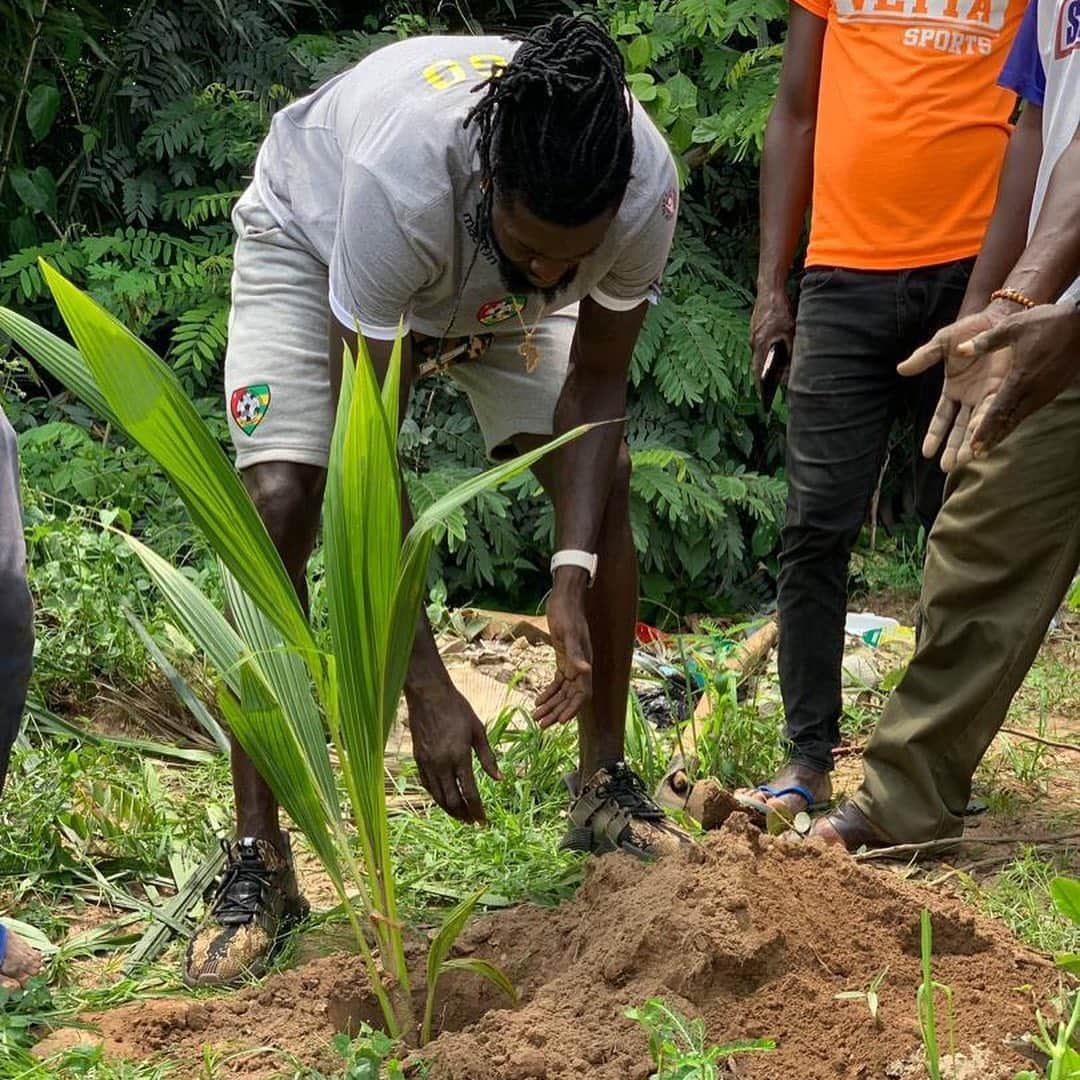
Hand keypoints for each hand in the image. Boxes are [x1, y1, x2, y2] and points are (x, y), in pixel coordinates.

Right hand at [408, 681, 500, 823]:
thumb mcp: (478, 731)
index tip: (484, 821)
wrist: (429, 695)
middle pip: (452, 800)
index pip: (470, 793)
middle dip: (464, 815)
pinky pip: (427, 786)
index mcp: (459, 756)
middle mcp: (441, 764)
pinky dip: (437, 797)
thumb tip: (501, 779)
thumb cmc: (458, 709)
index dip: (478, 810)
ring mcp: (427, 763)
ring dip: (450, 810)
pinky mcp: (418, 759)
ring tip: (461, 817)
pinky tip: (444, 800)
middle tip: (473, 822)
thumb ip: (488, 757)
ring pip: (438, 796)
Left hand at [535, 574, 592, 728]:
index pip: (582, 694)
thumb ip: (576, 654)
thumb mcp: (568, 633)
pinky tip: (538, 700)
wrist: (565, 598)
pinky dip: (549, 692)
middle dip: (557, 712)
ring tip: (537, 717)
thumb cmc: (567, 614)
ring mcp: (572, 664)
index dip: (572, 708)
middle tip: (542, 725)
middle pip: (570, 697)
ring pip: (563, 692)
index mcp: (584, 664)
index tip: (560, 721)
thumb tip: (585, 670)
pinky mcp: (564, 659)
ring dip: (551, 705)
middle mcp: (580, 667)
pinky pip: (558, 682)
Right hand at [749, 287, 794, 393]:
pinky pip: (758, 345)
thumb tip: (791, 363)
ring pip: (758, 354)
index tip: (762, 395)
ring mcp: (753, 334)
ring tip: (773, 372)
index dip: (760, 384)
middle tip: (767, 388)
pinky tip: (772, 353)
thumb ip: (789, 347)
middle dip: (762, 376)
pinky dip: (764, 352)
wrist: (769, 290)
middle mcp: (754, 341)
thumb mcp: (790, 330)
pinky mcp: (755, 329)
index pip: (759, 369)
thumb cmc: (779, 309)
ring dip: (764, 363)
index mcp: (761, 343)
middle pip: (757, 364)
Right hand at [898, 304, 1014, 471]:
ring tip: (965, 460)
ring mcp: (987, 394)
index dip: (934, 434)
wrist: (996, 317)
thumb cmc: (968, 330)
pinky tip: (984, 438)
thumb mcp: (941, 343)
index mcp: (953, 389)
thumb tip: (901, 369)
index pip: (941, 418)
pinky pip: (994, 410)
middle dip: (953, 447)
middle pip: (959, 428)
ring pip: (977, 424)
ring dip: (971, 442)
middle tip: (947, 467)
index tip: (926, 453)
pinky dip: (989, 424)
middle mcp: (970, 397)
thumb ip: (924, 357)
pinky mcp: (1004, 387)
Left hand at [963, 304, 1079, 455]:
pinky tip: (1006, 426)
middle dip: (992, 438)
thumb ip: (985, 341)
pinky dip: (1016, 420)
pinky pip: (1030, 410)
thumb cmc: (1048, 322)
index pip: (998, 410)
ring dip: (1004, 432)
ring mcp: (1046, 392)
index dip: (985, 429)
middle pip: (1009, 421)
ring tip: (988, 447)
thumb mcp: (1013, 327)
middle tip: (975, 456)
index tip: (973, 446)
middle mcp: (1034, 391)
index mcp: (1021, 378)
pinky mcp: (1053, 389)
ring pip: (1020, 417)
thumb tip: (959, 350)